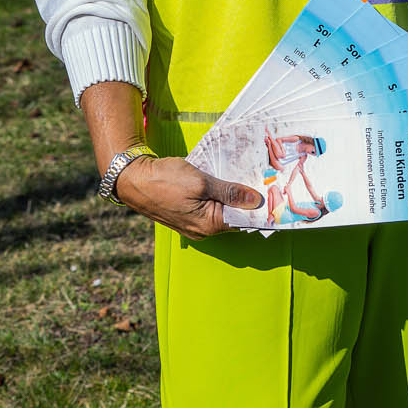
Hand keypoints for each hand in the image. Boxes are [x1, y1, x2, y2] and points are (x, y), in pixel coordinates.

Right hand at [114, 154, 261, 238]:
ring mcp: (194, 223)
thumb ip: (229, 192)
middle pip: (234, 215)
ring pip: (223, 210)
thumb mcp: (201, 182)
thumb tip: (256, 200)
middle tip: (264, 179)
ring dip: (233, 196)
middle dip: (248, 199)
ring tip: (247, 177)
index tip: (275, 192)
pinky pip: (211, 206)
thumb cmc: (164, 180)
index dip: (260, 206)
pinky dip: (219, 195)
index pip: (244, 220)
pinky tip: (225, 181)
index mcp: (208, 225)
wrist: (132, 178)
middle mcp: (202, 230)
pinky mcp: (187, 214)